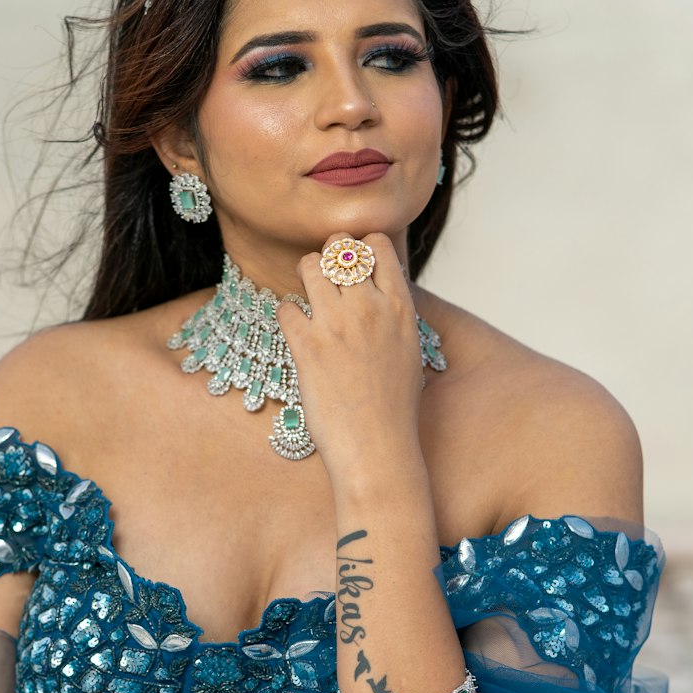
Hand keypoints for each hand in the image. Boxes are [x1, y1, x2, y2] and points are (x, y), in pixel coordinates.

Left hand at [276, 232, 424, 481]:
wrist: (378, 447)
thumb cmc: (394, 407)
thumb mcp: (407, 350)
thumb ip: (392, 314)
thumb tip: (376, 290)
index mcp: (400, 307)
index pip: (377, 245)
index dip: (359, 248)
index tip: (352, 266)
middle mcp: (369, 307)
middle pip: (339, 248)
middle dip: (328, 256)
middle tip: (323, 279)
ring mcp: (337, 324)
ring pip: (309, 265)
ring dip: (304, 278)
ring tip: (308, 301)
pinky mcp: (307, 346)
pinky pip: (285, 308)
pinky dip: (287, 318)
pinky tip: (297, 335)